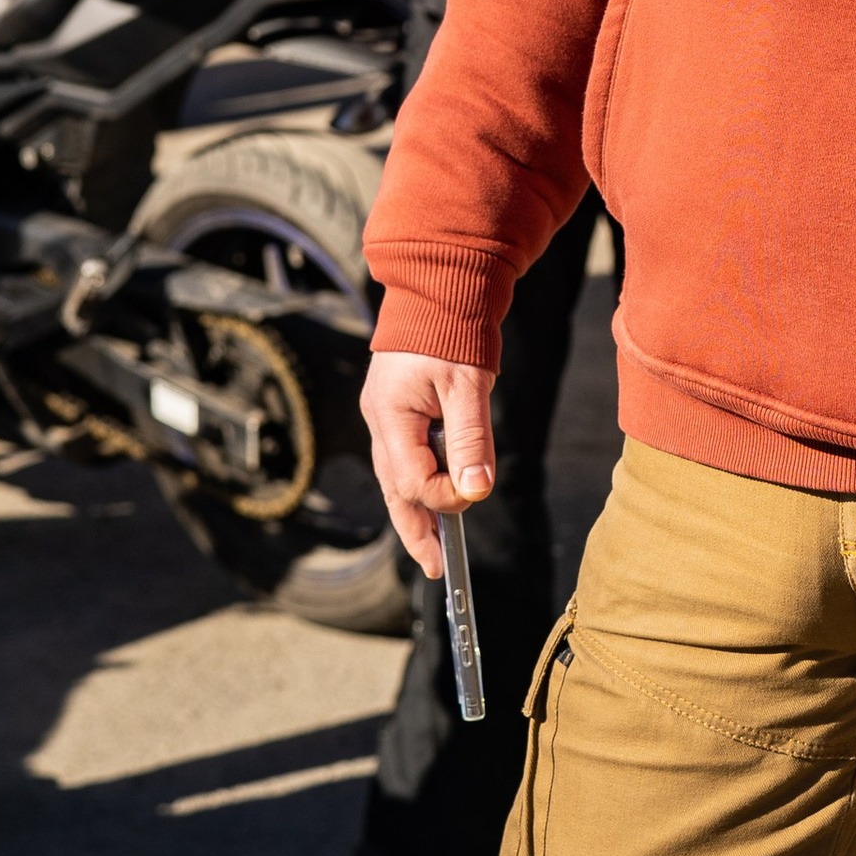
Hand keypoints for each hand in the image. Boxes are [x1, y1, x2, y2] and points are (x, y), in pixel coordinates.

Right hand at [362, 350, 495, 582]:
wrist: (439, 286)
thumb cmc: (452, 330)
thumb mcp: (467, 385)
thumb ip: (470, 439)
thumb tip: (475, 491)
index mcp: (390, 415)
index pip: (415, 480)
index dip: (446, 496)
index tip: (475, 492)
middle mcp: (380, 421)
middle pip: (395, 489)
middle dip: (416, 530)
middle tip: (437, 569)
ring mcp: (385, 416)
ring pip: (398, 477)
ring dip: (416, 511)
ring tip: (433, 549)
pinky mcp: (398, 410)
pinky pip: (405, 457)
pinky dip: (420, 483)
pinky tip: (435, 500)